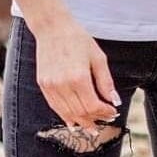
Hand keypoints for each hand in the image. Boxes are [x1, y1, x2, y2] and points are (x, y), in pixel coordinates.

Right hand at [31, 13, 118, 132]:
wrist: (53, 29)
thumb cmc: (79, 40)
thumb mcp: (99, 58)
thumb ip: (106, 82)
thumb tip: (114, 102)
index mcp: (78, 78)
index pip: (93, 106)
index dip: (104, 113)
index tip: (113, 113)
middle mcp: (62, 85)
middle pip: (79, 112)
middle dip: (94, 120)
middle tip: (104, 122)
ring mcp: (50, 86)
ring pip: (66, 112)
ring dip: (80, 121)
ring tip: (90, 127)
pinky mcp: (42, 85)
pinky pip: (54, 106)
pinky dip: (65, 115)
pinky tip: (73, 120)